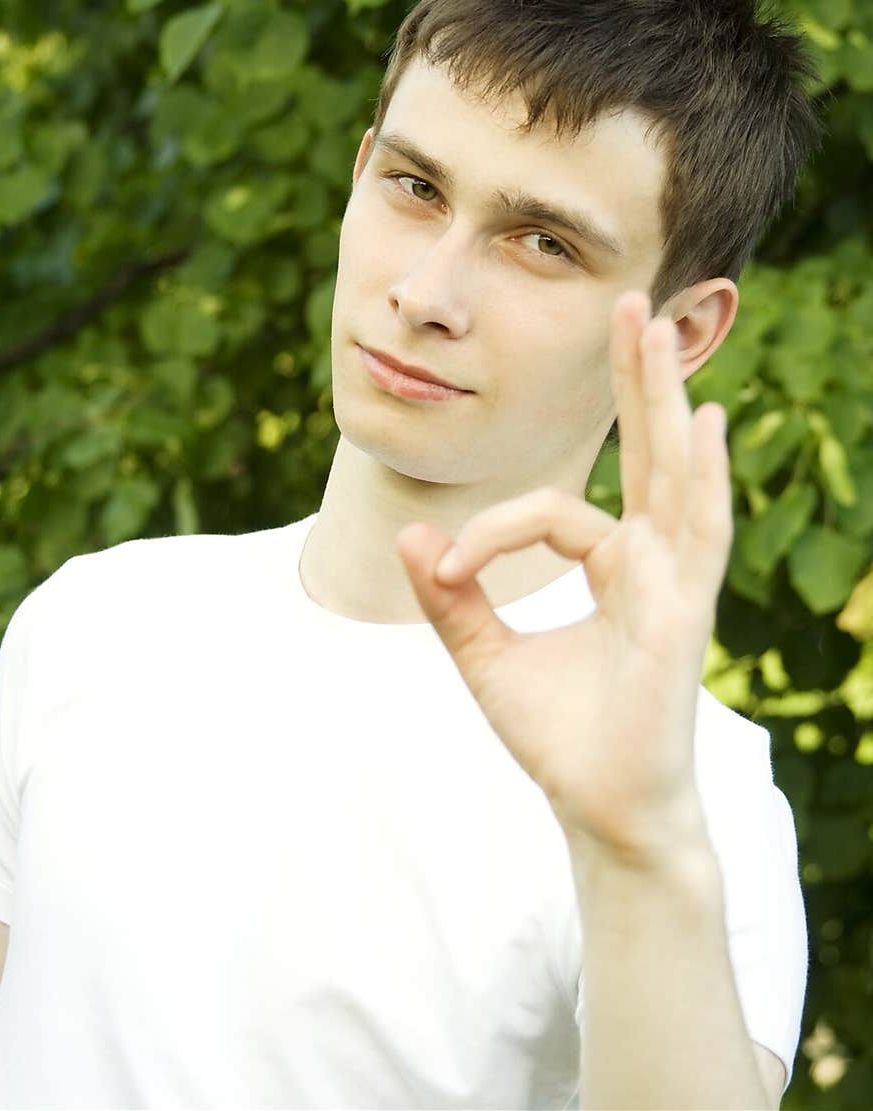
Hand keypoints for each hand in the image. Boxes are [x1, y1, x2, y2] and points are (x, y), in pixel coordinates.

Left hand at [395, 290, 732, 868]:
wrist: (600, 810)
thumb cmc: (560, 738)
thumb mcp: (486, 657)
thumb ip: (450, 596)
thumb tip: (407, 534)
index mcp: (612, 567)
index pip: (551, 510)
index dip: (488, 531)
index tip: (438, 569)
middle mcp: (649, 562)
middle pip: (646, 452)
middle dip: (637, 377)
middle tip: (631, 300)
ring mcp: (673, 582)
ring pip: (672, 472)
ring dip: (664, 398)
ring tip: (658, 325)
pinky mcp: (682, 612)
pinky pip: (693, 534)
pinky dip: (702, 478)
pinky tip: (703, 422)